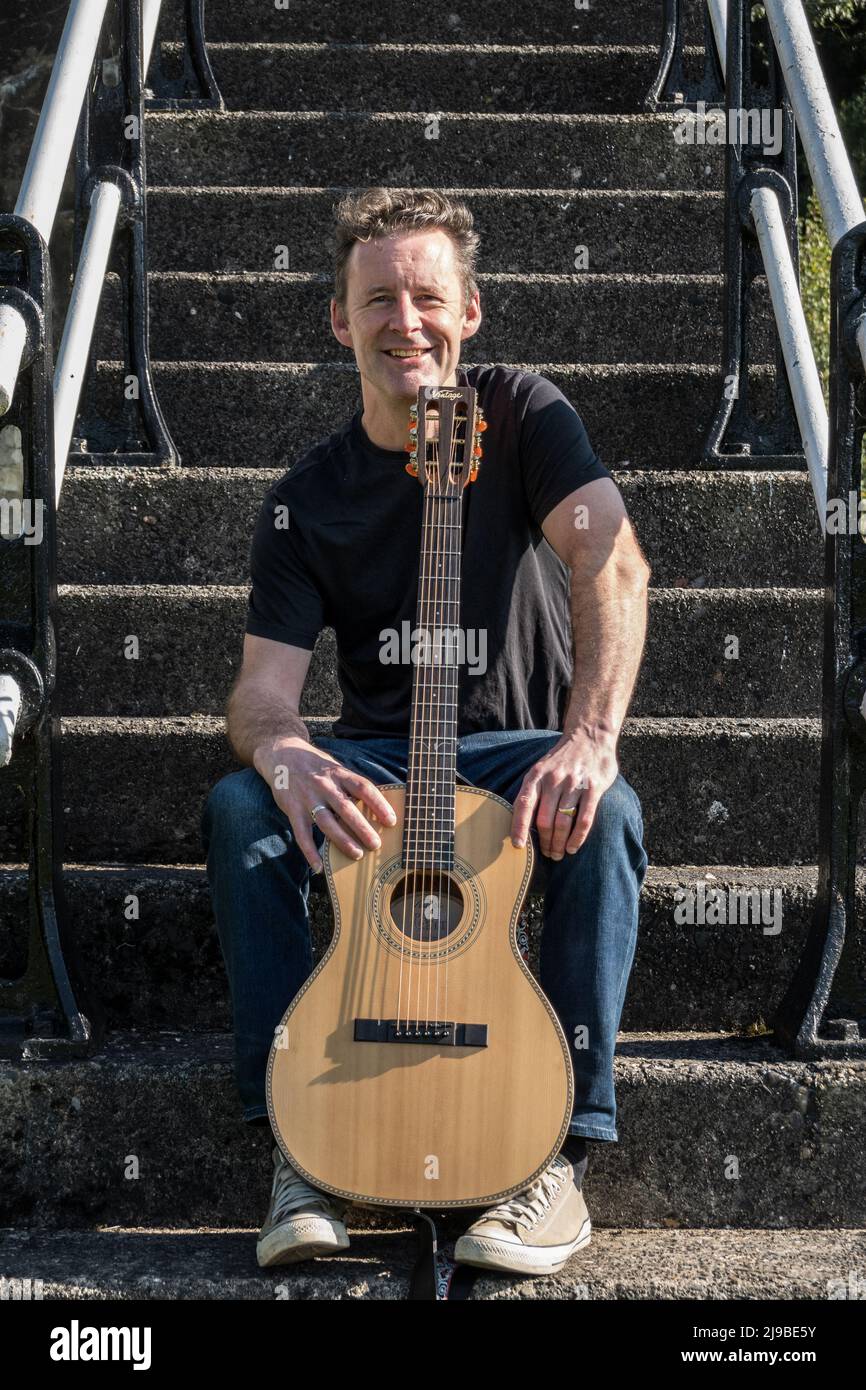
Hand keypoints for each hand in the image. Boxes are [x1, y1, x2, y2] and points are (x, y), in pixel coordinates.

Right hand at [254, 737, 396, 872]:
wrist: (282, 755)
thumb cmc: (318, 766)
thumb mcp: (336, 768)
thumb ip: (352, 785)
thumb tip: (379, 806)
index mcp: (339, 774)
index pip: (363, 788)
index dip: (379, 804)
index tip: (392, 821)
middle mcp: (324, 785)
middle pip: (346, 808)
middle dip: (362, 828)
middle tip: (376, 845)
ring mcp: (307, 798)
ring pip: (326, 822)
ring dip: (342, 840)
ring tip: (357, 854)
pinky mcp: (292, 809)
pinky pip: (302, 834)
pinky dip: (310, 852)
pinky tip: (318, 867)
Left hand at [510, 731, 617, 859]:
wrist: (590, 735)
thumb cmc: (562, 758)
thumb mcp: (541, 768)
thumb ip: (533, 790)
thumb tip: (520, 820)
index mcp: (536, 775)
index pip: (524, 804)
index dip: (519, 827)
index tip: (518, 846)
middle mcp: (554, 779)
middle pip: (544, 820)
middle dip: (544, 842)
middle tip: (546, 854)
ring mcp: (574, 784)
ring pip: (563, 823)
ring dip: (559, 844)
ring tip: (558, 854)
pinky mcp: (593, 788)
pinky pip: (584, 819)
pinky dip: (578, 838)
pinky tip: (573, 847)